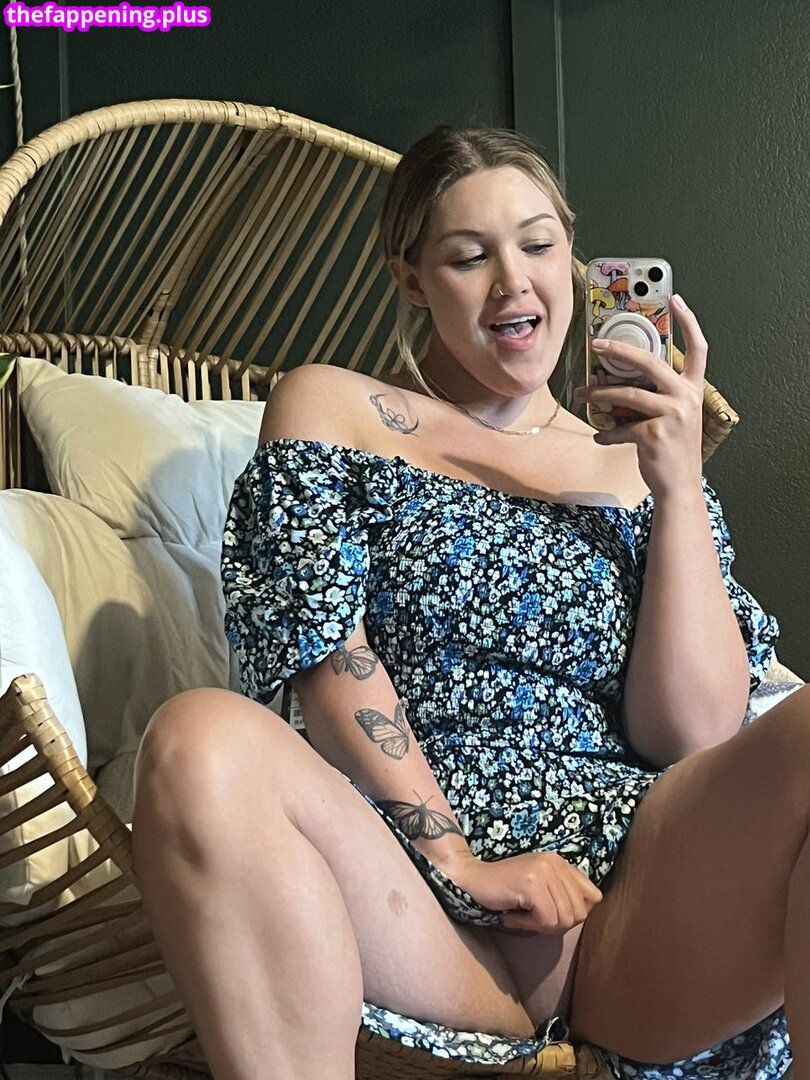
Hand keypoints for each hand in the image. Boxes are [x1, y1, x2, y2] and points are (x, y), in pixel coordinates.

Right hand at [439, 849, 602, 934]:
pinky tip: (513, 916)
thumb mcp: (541, 888)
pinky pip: (546, 920)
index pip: (593, 897)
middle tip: (531, 918)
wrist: (471, 880)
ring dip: (541, 926)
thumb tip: (585, 913)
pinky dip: (529, 926)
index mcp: (561, 862)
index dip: (574, 913)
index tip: (549, 912)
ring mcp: (544, 871)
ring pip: (564, 920)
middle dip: (556, 924)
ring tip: (522, 915)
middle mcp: (556, 862)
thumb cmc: (505, 890)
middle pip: (580, 913)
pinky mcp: (532, 883)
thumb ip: (563, 895)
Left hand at [573, 294, 706, 498]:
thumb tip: (615, 384)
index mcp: (692, 390)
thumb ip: (656, 397)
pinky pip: (620, 427)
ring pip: (626, 394)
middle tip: (596, 344)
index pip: (698, 349)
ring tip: (581, 394)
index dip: (689, 322)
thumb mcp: (673, 418)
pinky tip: (600, 436)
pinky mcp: (654, 435)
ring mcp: (672, 415)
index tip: (676, 300)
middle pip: (650, 362)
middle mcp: (686, 398)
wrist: (679, 486)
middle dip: (619, 350)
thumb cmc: (672, 451)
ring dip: (599, 393)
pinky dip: (607, 433)